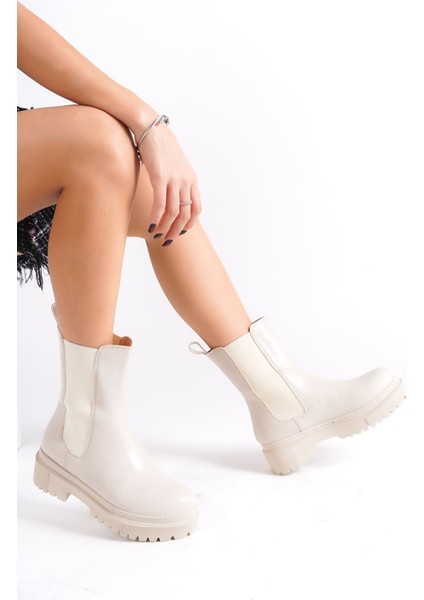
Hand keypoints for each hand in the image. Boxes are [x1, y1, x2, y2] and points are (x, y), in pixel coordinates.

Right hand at [135, 118, 201, 244]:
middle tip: (168, 240)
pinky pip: (160, 204)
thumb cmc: (159, 145)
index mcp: (191, 179)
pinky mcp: (160, 177)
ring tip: (158, 236)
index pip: (197, 208)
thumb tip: (169, 193)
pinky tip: (152, 226)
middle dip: (177, 230)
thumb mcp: (173, 164)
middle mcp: (186, 181)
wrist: (149, 126)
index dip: (190, 223)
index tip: (181, 232)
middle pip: (185, 213)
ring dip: (166, 227)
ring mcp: (174, 179)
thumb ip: (176, 179)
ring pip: (173, 211)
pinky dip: (156, 218)